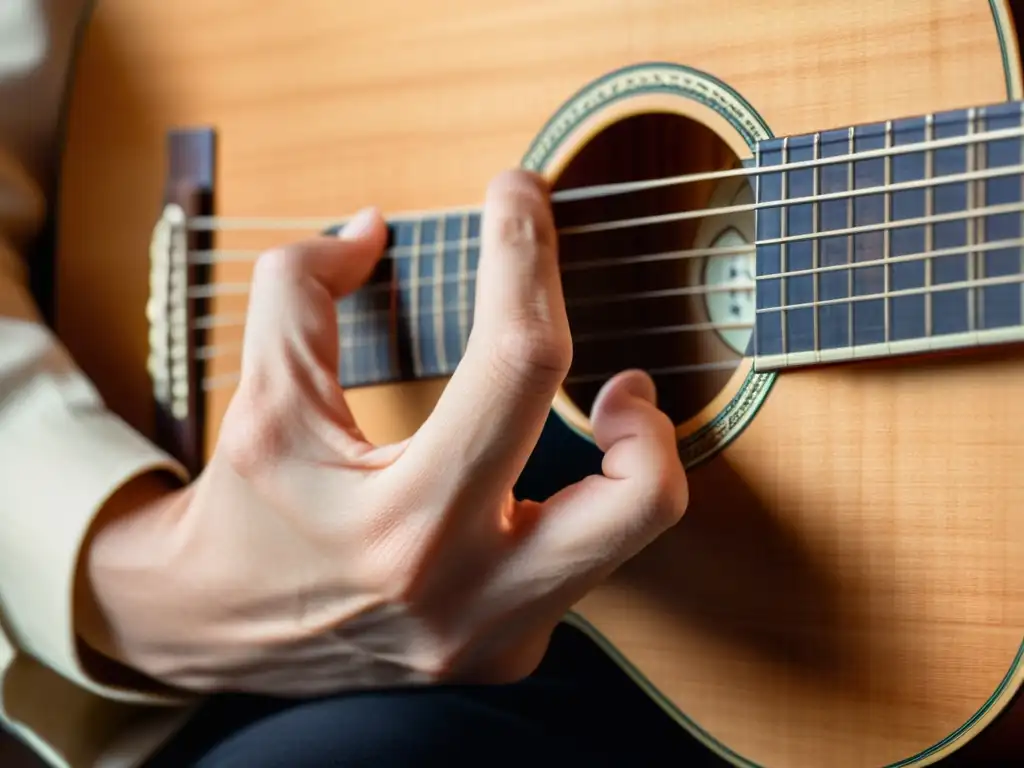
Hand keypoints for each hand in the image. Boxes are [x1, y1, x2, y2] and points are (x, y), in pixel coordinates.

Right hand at [81, 170, 688, 695]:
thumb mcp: (258, 398)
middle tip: (610, 353)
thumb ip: (302, 293)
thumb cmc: (241, 517)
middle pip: (635, 492)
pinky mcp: (509, 650)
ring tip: (610, 409)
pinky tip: (539, 476)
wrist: (220, 638)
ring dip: (640, 456)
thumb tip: (372, 230)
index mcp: (403, 523)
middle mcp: (469, 593)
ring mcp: (499, 633)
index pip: (517, 364)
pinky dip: (582, 502)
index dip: (527, 256)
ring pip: (636, 535)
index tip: (518, 198)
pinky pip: (587, 561)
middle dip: (642, 408)